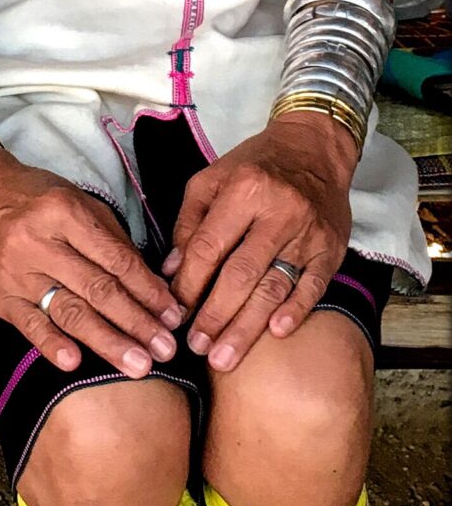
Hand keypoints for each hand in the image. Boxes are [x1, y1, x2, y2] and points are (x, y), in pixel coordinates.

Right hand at [0, 142, 182, 376]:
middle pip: (97, 289)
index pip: (115, 259)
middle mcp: (38, 242)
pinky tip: (74, 363)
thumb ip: (113, 242)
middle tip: (166, 350)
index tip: (173, 316)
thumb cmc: (37, 200)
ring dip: (107, 341)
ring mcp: (15, 271)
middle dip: (136, 322)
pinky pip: (28, 324)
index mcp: (64, 212)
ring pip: (68, 311)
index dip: (148, 290)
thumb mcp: (78, 203)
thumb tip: (153, 289)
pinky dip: (51, 345)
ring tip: (138, 365)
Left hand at [162, 113, 354, 372]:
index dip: (189, 285)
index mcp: (244, 190)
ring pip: (274, 287)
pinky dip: (295, 310)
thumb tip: (172, 271)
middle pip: (241, 275)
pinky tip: (276, 333)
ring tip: (224, 357)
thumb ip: (189, 223)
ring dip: (247, 326)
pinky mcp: (331, 248)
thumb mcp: (212, 179)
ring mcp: (308, 233)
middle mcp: (279, 212)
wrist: (316, 148)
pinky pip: (313, 285)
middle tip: (196, 348)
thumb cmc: (256, 165)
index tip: (174, 313)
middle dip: (215, 316)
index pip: (209, 247)